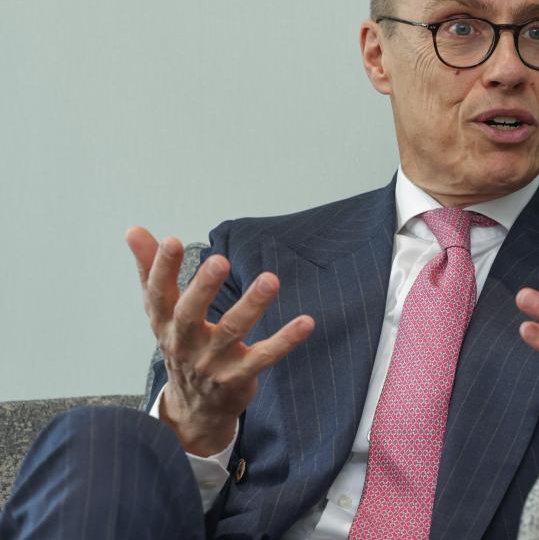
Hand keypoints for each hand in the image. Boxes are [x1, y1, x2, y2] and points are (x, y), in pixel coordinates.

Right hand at [126, 227, 314, 454]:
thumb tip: (134, 230)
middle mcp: (185, 342)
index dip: (161, 268)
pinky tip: (306, 322)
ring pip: (231, 331)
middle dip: (203, 288)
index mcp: (164, 323)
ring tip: (270, 279)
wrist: (193, 408)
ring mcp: (212, 362)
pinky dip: (285, 341)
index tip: (171, 241)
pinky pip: (264, 357)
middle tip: (219, 260)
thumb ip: (150, 270)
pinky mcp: (239, 376)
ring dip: (252, 306)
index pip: (158, 293)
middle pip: (189, 314)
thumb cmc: (180, 345)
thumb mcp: (160, 311)